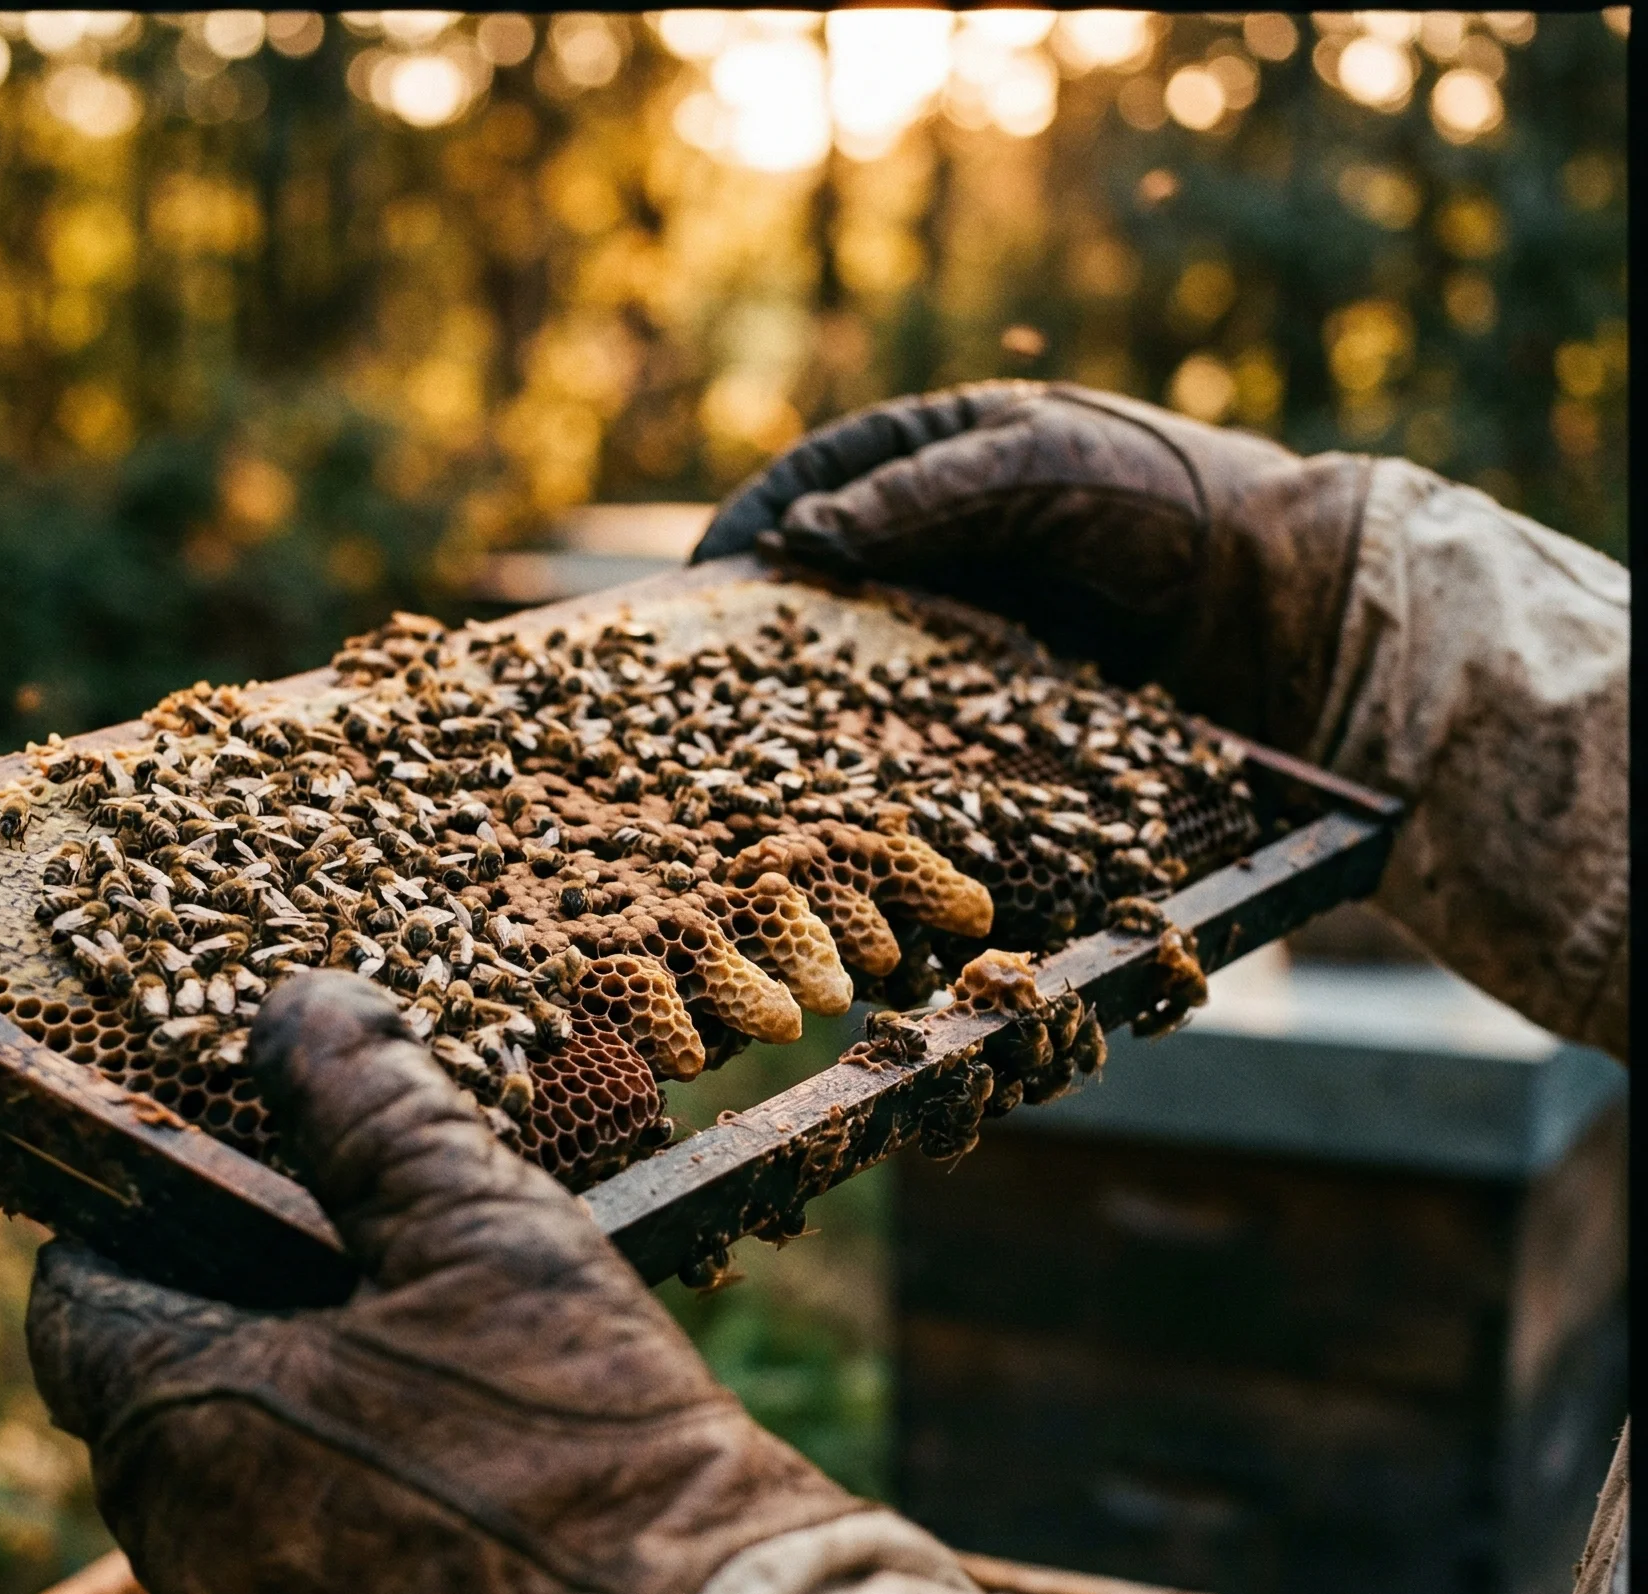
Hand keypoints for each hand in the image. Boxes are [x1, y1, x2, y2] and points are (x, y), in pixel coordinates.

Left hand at [26, 971, 862, 1593]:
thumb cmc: (583, 1448)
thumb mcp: (482, 1227)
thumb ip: (373, 1103)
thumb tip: (301, 1006)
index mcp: (185, 1420)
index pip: (78, 1299)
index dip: (137, 1226)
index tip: (217, 1190)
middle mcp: (187, 1557)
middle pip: (166, 1400)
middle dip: (248, 1326)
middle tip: (372, 1279)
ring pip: (242, 1508)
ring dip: (312, 1438)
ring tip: (450, 1390)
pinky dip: (369, 1541)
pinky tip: (484, 1506)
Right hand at [694, 381, 1373, 751]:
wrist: (1278, 598)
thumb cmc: (1161, 500)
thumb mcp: (1035, 470)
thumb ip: (920, 496)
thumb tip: (800, 536)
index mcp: (947, 447)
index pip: (821, 473)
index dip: (754, 520)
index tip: (701, 580)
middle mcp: (947, 528)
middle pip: (827, 562)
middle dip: (763, 609)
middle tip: (702, 665)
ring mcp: (972, 605)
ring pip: (863, 638)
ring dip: (807, 678)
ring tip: (752, 726)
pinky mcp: (1001, 679)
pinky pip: (916, 698)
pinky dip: (873, 725)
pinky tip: (841, 761)